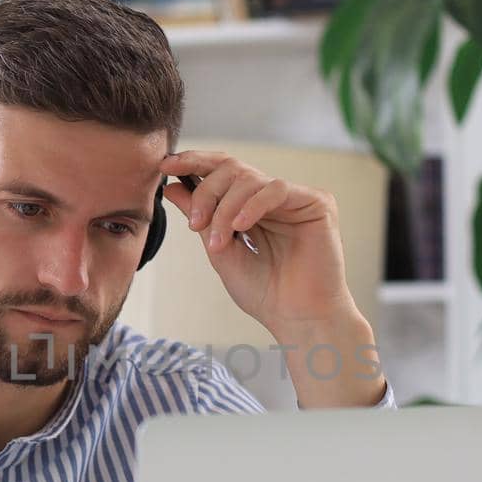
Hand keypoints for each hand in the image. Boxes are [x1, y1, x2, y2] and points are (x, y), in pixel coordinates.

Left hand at [159, 149, 357, 338]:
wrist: (297, 320)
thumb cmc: (264, 292)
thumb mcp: (219, 251)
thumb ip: (200, 217)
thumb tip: (171, 185)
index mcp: (250, 206)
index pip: (221, 171)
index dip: (194, 161)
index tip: (165, 165)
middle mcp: (272, 197)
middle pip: (232, 169)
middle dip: (206, 192)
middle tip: (195, 224)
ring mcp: (295, 198)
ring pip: (250, 179)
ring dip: (225, 208)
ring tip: (218, 241)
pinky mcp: (316, 202)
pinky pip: (276, 190)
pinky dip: (252, 206)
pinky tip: (240, 227)